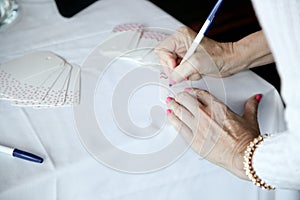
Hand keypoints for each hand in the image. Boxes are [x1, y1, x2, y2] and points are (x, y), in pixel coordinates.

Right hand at [155, 27, 272, 83]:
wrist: (230, 61)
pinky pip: (180, 73)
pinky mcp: (187, 62)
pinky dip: (188, 75)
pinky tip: (197, 71)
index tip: (176, 67)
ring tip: (195, 70)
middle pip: (165, 60)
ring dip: (184, 73)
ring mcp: (183, 54)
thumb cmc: (219, 56)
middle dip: (176, 69)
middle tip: (185, 71)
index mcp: (180, 37)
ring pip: (173, 69)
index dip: (167, 61)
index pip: (161, 50)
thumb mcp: (196, 63)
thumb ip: (180, 71)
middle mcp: (180, 44)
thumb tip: (172, 78)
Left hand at [166, 88, 261, 178]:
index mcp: (218, 107)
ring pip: (179, 111)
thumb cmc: (246, 140)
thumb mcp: (250, 119)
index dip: (191, 91)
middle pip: (186, 99)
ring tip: (169, 103)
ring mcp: (198, 127)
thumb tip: (255, 98)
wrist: (243, 156)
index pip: (200, 93)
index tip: (188, 92)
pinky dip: (172, 119)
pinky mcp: (193, 140)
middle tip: (176, 97)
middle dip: (180, 97)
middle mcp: (206, 114)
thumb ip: (250, 106)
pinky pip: (178, 126)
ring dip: (172, 105)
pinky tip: (170, 116)